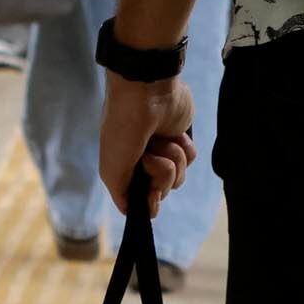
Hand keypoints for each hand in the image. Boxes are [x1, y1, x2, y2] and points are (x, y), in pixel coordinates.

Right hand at [98, 73, 197, 218]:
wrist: (147, 92)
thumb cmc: (124, 129)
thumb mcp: (112, 168)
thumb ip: (121, 194)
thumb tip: (131, 211)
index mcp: (125, 170)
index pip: (143, 200)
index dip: (150, 201)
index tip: (152, 195)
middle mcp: (143, 163)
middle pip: (163, 190)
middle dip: (161, 174)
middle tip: (150, 155)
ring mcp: (163, 151)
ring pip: (179, 176)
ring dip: (172, 159)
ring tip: (160, 140)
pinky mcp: (180, 138)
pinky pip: (190, 158)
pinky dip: (184, 148)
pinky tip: (174, 134)